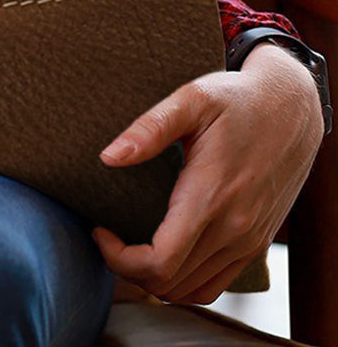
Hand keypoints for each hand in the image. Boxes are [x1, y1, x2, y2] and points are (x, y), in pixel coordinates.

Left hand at [91, 42, 324, 304]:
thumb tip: (109, 157)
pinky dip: (183, 281)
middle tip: (107, 235)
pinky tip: (163, 252)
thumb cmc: (237, 100)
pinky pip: (215, 283)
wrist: (291, 109)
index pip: (160, 261)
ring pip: (192, 290)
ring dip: (154, 279)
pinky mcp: (256, 242)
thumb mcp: (191, 99)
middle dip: (127, 268)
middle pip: (170, 283)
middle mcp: (234, 228)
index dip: (119, 258)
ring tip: (129, 245)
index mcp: (211, 196)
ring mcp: (248, 240)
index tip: (99, 229)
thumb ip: (149, 129)